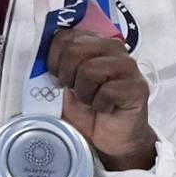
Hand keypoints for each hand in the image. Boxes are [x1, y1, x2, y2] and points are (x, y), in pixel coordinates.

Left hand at [46, 27, 156, 172]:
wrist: (108, 141)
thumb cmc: (86, 111)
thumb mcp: (63, 85)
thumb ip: (55, 64)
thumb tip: (38, 51)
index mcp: (93, 42)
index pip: (64, 36)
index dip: (54, 59)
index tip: (59, 77)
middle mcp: (113, 48)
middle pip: (74, 50)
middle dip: (68, 77)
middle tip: (77, 92)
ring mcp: (128, 66)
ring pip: (89, 70)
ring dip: (85, 94)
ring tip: (92, 101)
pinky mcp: (138, 87)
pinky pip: (107, 91)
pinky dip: (100, 105)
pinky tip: (106, 108)